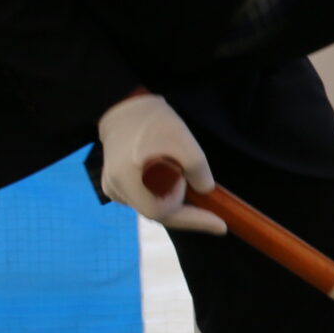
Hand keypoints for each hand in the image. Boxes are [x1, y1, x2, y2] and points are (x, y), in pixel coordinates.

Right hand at [96, 92, 226, 233]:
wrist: (125, 108)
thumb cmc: (154, 122)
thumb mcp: (183, 141)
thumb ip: (198, 170)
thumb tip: (206, 191)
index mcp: (127, 180)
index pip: (161, 213)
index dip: (192, 219)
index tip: (220, 224)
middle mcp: (115, 190)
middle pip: (156, 213)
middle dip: (185, 210)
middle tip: (211, 208)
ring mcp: (113, 189)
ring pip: (151, 206)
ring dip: (173, 200)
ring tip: (184, 179)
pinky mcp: (114, 185)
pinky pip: (144, 198)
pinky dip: (162, 195)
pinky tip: (171, 182)